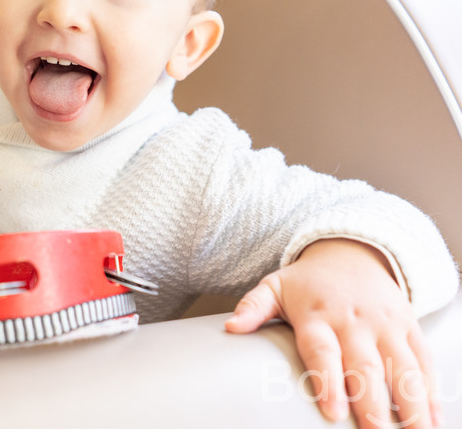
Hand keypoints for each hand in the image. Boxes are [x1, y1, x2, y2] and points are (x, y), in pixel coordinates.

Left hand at [225, 239, 438, 428]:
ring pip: (403, 367)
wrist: (352, 252)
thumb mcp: (274, 286)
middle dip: (372, 402)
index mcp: (318, 316)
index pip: (323, 351)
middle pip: (366, 366)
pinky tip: (434, 419)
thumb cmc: (308, 282)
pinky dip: (432, 391)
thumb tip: (230, 328)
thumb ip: (253, 308)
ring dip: (412, 403)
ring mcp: (386, 325)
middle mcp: (354, 322)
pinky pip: (424, 361)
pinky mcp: (409, 327)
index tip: (333, 412)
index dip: (328, 381)